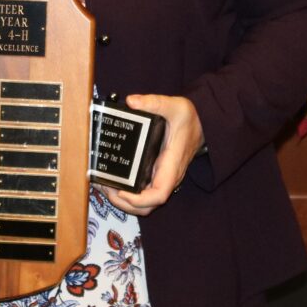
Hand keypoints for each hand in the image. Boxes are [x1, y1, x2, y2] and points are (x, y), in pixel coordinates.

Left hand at [102, 93, 203, 216]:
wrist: (202, 123)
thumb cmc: (191, 118)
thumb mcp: (175, 106)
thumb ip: (154, 103)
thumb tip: (132, 101)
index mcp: (171, 165)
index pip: (159, 194)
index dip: (140, 199)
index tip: (121, 191)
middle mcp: (167, 176)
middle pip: (148, 205)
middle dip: (125, 204)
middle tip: (104, 188)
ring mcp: (162, 176)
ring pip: (145, 202)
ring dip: (124, 200)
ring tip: (104, 186)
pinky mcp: (157, 173)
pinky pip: (143, 190)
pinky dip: (128, 191)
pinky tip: (113, 180)